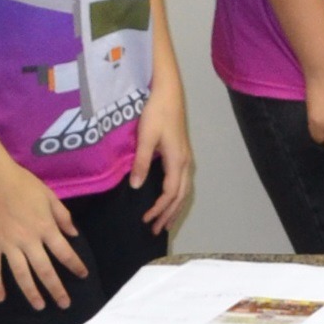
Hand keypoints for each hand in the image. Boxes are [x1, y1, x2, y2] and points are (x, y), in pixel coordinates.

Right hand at [0, 161, 86, 308]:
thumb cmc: (23, 184)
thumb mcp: (50, 196)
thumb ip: (63, 217)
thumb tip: (74, 235)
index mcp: (45, 228)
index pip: (64, 253)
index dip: (75, 266)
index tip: (82, 276)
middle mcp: (28, 240)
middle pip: (44, 270)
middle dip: (56, 289)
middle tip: (65, 304)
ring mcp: (7, 244)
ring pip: (21, 274)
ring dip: (31, 292)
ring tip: (40, 306)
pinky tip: (1, 298)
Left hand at [131, 86, 191, 234]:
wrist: (168, 93)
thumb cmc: (156, 113)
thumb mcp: (146, 137)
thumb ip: (142, 163)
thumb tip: (138, 187)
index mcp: (177, 161)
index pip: (171, 193)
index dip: (159, 209)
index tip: (146, 221)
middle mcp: (185, 162)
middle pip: (181, 196)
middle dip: (169, 214)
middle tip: (156, 231)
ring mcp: (185, 158)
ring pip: (184, 190)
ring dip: (175, 208)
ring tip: (165, 222)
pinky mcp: (182, 154)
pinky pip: (183, 182)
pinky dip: (177, 196)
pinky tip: (169, 199)